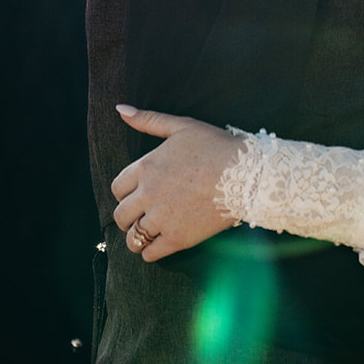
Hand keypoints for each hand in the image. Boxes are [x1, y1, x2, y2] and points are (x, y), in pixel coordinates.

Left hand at [111, 106, 241, 260]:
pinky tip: (162, 242)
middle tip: (142, 214)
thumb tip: (120, 109)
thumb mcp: (181, 126)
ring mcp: (162, 218)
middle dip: (128, 217)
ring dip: (137, 237)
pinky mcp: (178, 238)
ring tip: (150, 232)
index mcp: (146, 167)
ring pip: (133, 239)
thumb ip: (148, 119)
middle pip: (120, 216)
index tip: (137, 194)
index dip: (125, 192)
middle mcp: (148, 194)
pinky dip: (151, 251)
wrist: (246, 173)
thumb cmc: (215, 146)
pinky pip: (150, 254)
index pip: (117, 188)